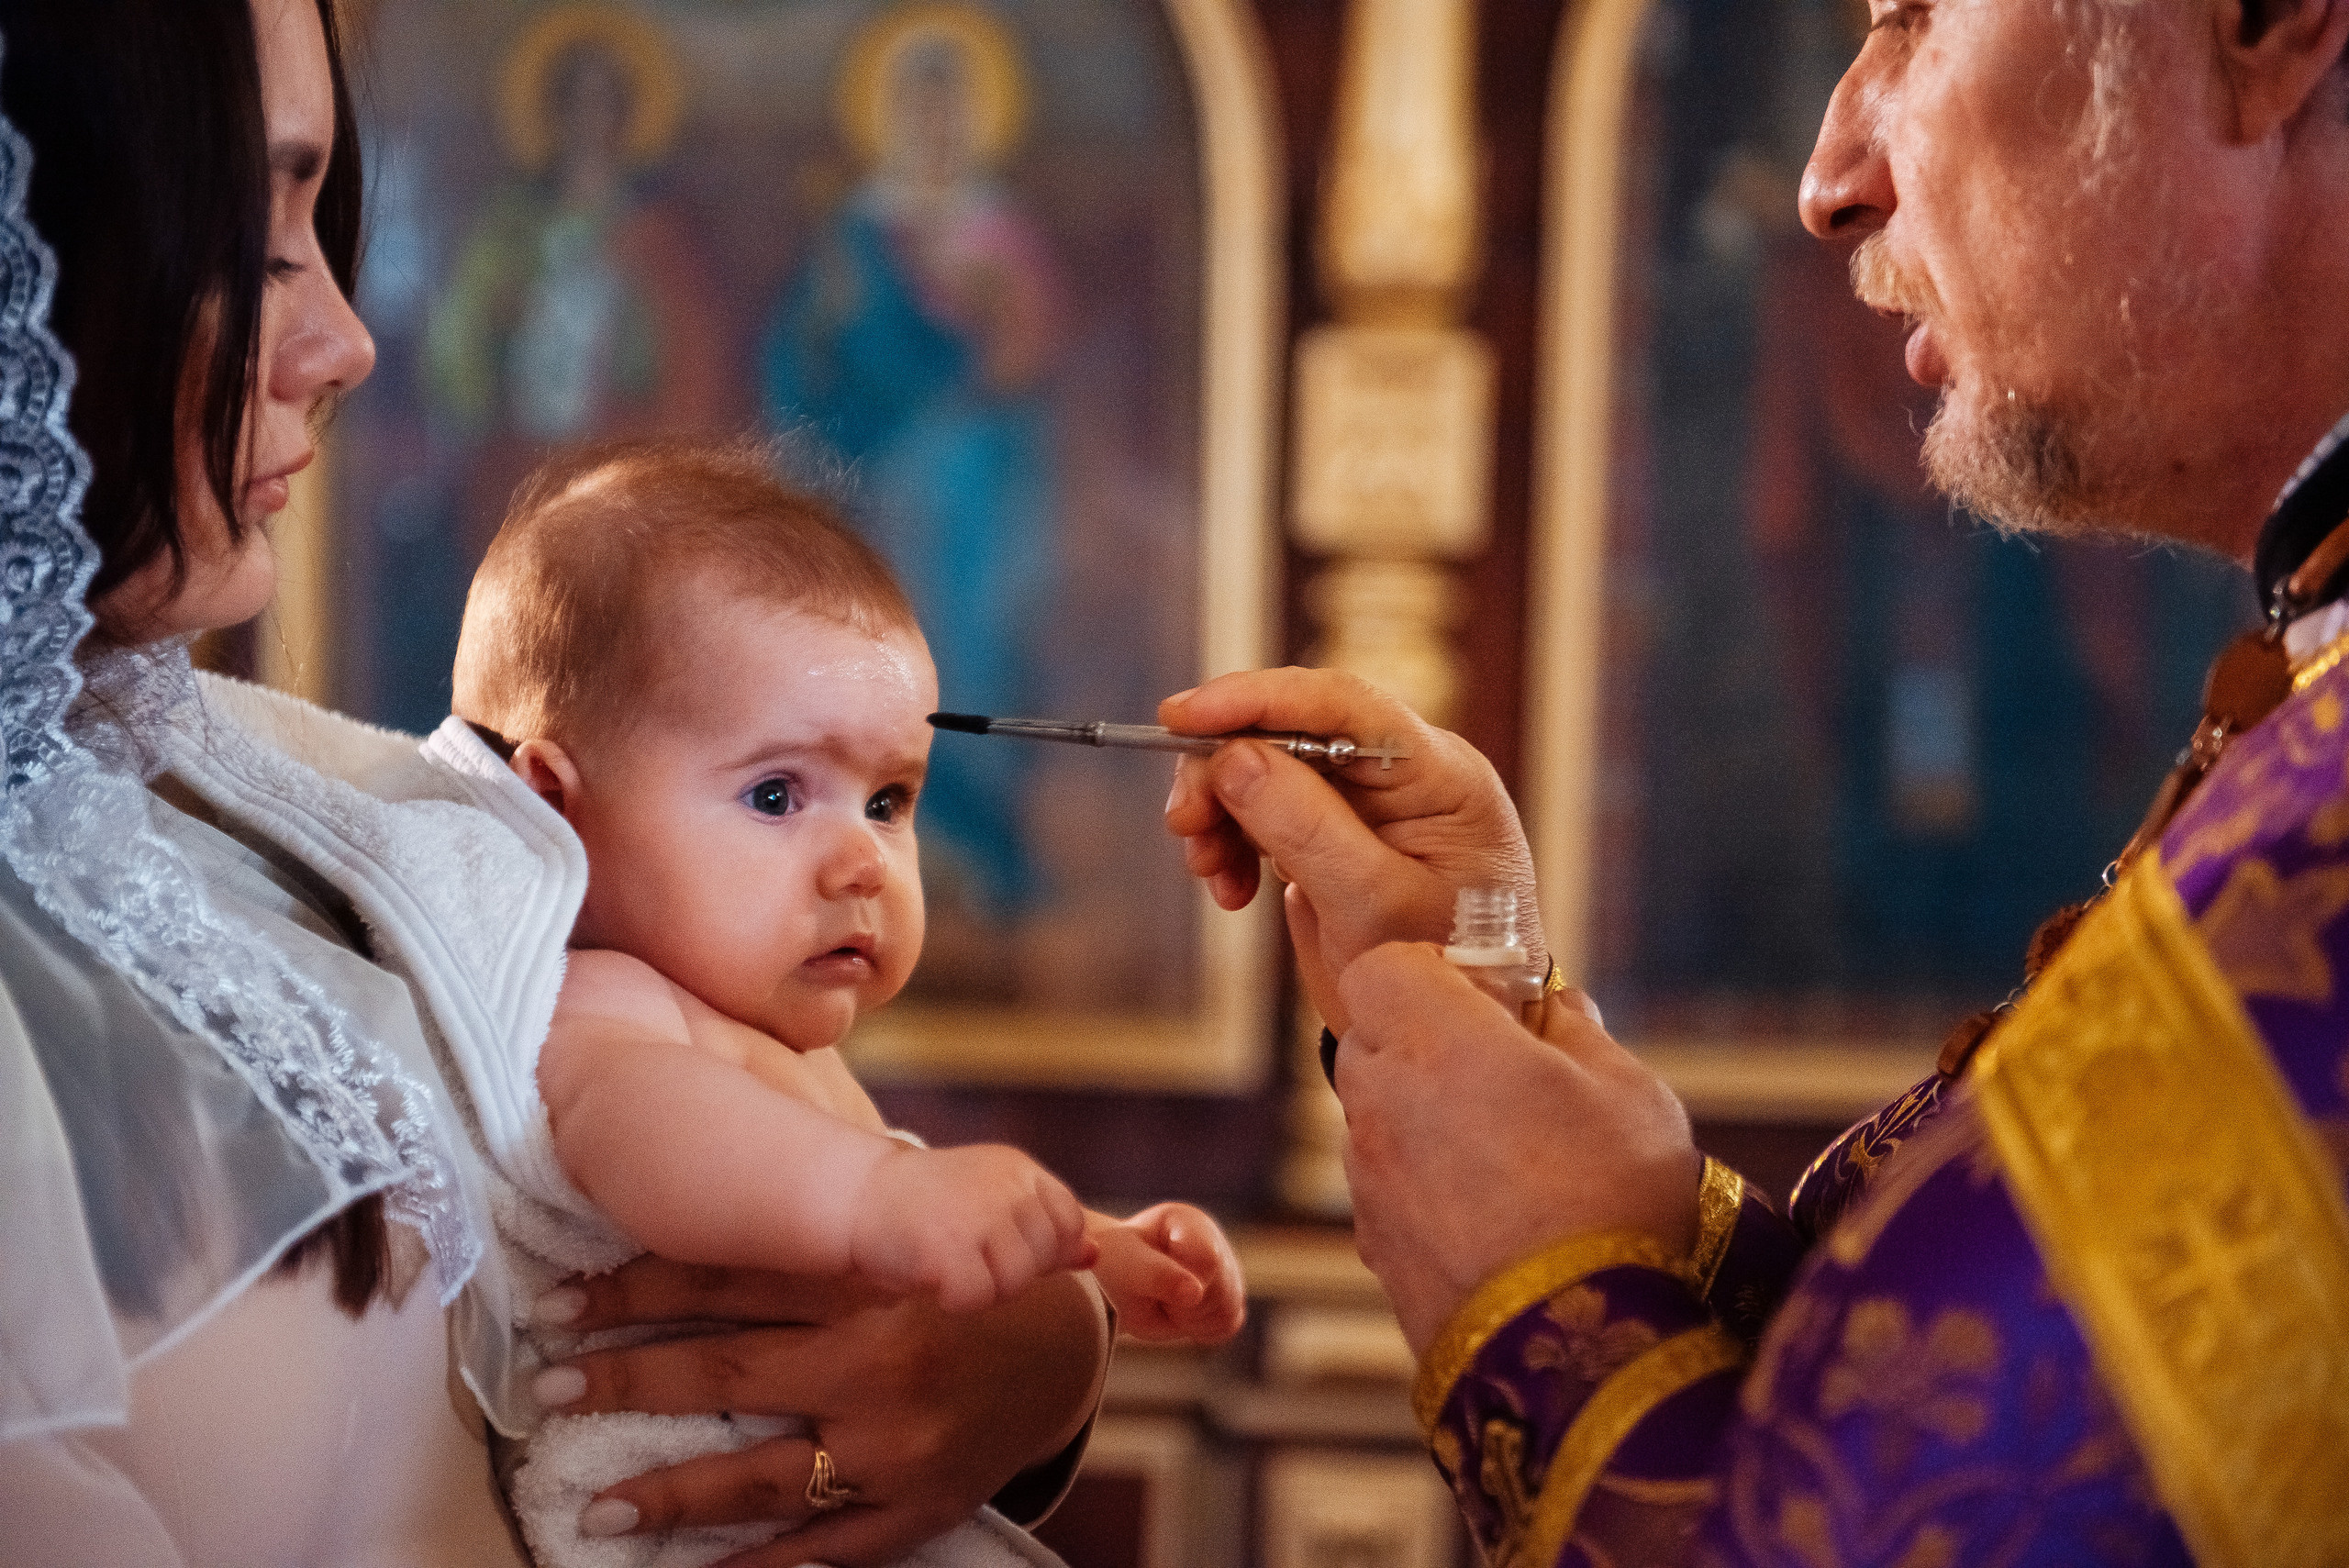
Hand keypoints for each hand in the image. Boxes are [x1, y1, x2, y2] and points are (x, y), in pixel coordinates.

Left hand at [530, 1259, 1108, 1566]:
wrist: (1068, 1351)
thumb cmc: (960, 1280)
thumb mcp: (902, 1231)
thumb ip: (818, 1224)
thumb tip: (695, 1199)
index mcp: (871, 1278)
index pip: (729, 1280)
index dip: (635, 1289)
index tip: (559, 1302)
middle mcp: (881, 1361)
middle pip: (728, 1370)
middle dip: (628, 1381)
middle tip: (550, 1390)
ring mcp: (898, 1445)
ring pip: (762, 1476)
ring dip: (670, 1494)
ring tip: (595, 1507)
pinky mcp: (917, 1509)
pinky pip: (823, 1550)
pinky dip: (755, 1567)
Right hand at [851, 1144, 1092, 1311]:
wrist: (856, 1194)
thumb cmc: (927, 1205)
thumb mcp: (991, 1202)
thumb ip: (1042, 1228)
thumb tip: (1094, 1256)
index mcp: (1020, 1169)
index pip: (1069, 1222)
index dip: (1044, 1249)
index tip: (1000, 1245)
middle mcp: (1005, 1186)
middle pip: (1042, 1258)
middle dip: (1008, 1270)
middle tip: (962, 1250)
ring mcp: (978, 1215)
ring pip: (1014, 1283)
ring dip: (981, 1286)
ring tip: (946, 1259)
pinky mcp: (948, 1247)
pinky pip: (977, 1298)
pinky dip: (954, 1299)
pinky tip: (930, 1274)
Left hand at [1090, 1203, 1245, 1342]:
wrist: (1114, 1287)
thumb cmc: (1115, 1267)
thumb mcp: (1126, 1267)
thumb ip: (1158, 1276)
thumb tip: (1194, 1293)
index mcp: (1189, 1223)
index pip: (1208, 1261)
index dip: (1181, 1283)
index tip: (1149, 1279)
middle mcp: (1214, 1241)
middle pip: (1221, 1290)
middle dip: (1184, 1305)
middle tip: (1154, 1294)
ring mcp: (1225, 1269)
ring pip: (1228, 1310)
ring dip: (1190, 1319)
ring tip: (1164, 1302)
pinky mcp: (1228, 1296)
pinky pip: (1227, 1324)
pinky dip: (1200, 1328)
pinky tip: (1179, 1314)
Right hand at [1160, 669, 1540, 1031]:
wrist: (1455, 1027)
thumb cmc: (1446, 970)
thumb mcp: (1374, 907)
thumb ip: (1307, 829)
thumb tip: (1233, 758)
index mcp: (1439, 774)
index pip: (1342, 705)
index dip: (1257, 698)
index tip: (1182, 717)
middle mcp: (1402, 771)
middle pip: (1291, 730)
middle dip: (1224, 768)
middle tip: (1184, 824)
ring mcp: (1366, 799)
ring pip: (1266, 767)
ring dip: (1220, 810)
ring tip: (1209, 871)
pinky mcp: (1333, 830)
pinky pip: (1264, 810)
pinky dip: (1231, 841)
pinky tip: (1229, 888)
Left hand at [1334, 944, 1701, 1354]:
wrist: (1577, 1355)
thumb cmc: (1614, 1201)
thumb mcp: (1629, 1092)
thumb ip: (1577, 1032)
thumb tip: (1554, 1007)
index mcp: (1435, 1042)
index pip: (1380, 966)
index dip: (1431, 969)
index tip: (1489, 997)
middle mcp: (1380, 1102)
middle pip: (1370, 1037)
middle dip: (1425, 1039)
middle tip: (1503, 1068)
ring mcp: (1368, 1179)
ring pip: (1375, 1114)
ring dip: (1423, 1114)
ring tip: (1510, 1151)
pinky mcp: (1373, 1244)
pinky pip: (1387, 1183)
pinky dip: (1424, 1181)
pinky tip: (1494, 1212)